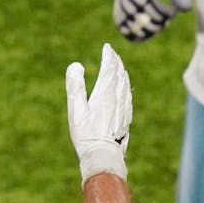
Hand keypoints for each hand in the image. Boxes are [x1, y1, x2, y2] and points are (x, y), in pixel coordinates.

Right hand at [66, 43, 131, 182]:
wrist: (103, 155)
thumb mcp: (76, 110)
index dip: (109, 56)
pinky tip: (123, 88)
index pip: (110, 68)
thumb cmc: (86, 135)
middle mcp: (117, 98)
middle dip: (116, 61)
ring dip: (122, 73)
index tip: (107, 47)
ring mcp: (124, 108)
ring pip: (125, 84)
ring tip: (118, 67)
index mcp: (105, 94)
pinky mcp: (126, 117)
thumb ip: (76, 87)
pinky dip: (125, 86)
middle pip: (120, 74)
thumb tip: (76, 65)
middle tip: (112, 54)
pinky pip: (127, 96)